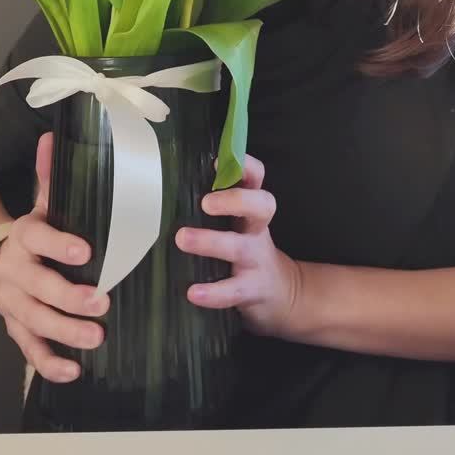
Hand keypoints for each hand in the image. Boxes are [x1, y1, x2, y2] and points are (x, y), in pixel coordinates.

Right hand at [0, 132, 109, 382]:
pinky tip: (72, 370)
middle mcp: (14, 270)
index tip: (87, 252)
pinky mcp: (15, 327)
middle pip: (37, 286)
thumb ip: (51, 174)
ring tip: (96, 338)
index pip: (39, 238)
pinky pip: (28, 349)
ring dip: (64, 332)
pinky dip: (48, 362)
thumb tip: (54, 135)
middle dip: (68, 296)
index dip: (60, 245)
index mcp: (24, 235)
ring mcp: (13, 302)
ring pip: (34, 320)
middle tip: (102, 302)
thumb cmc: (35, 230)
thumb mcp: (42, 202)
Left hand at [175, 154, 299, 338]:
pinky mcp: (251, 289)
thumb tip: (174, 183)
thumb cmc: (248, 250)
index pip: (257, 178)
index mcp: (251, 209)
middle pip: (261, 206)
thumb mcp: (240, 223)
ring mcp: (256, 259)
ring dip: (210, 242)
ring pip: (238, 247)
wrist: (280, 293)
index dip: (245, 166)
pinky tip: (194, 292)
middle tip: (205, 203)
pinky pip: (233, 290)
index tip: (218, 162)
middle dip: (235, 200)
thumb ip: (219, 204)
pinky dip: (214, 292)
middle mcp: (257, 229)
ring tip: (182, 238)